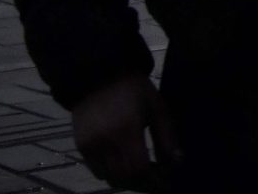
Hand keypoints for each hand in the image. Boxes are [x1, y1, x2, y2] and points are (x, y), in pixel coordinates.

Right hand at [70, 73, 180, 190]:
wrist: (99, 75)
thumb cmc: (134, 89)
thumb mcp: (156, 107)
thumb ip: (166, 137)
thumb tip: (176, 162)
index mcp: (127, 129)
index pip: (139, 168)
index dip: (153, 179)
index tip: (165, 180)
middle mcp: (105, 141)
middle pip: (124, 177)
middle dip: (143, 183)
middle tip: (157, 180)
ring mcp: (90, 146)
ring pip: (110, 177)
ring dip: (127, 180)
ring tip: (142, 175)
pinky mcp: (81, 147)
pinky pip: (97, 171)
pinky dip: (112, 174)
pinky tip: (124, 167)